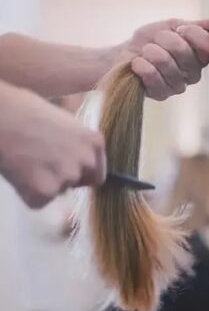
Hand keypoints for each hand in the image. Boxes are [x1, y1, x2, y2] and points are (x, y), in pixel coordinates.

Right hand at [0, 83, 105, 208]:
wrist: (0, 117)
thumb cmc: (25, 109)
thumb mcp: (64, 120)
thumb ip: (76, 140)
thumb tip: (76, 149)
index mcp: (94, 142)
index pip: (97, 170)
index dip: (80, 170)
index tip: (65, 166)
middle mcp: (87, 161)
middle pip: (81, 182)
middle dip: (66, 179)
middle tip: (44, 166)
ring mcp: (67, 178)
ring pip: (59, 191)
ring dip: (45, 184)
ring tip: (28, 163)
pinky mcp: (45, 192)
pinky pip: (38, 201)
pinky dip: (27, 193)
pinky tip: (19, 173)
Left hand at [119, 17, 208, 100]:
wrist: (122, 56)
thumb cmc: (150, 40)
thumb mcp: (173, 26)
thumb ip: (197, 26)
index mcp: (201, 57)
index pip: (208, 46)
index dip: (193, 34)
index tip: (179, 28)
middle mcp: (193, 74)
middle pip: (185, 52)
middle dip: (166, 39)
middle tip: (156, 40)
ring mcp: (178, 86)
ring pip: (168, 64)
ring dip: (152, 52)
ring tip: (145, 51)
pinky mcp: (161, 95)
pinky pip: (155, 78)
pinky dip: (142, 66)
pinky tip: (137, 63)